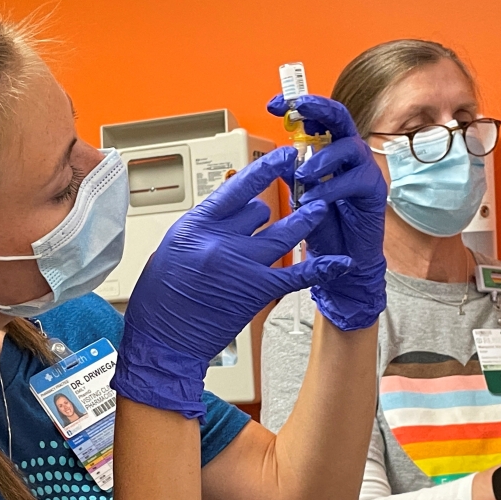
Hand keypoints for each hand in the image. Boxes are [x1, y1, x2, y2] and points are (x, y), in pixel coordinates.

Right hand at [112, 147, 353, 419]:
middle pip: (260, 210)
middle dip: (269, 212)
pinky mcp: (257, 290)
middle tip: (279, 210)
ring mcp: (241, 264)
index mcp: (196, 225)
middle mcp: (219, 239)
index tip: (284, 156)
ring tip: (320, 208)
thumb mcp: (172, 249)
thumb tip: (230, 214)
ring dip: (305, 220)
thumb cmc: (160, 301)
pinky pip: (297, 274)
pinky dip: (321, 268)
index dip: (266, 168)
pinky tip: (340, 262)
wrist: (162, 343)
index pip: (237, 186)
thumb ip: (203, 228)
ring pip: (284, 232)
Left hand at [267, 94, 387, 330]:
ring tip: (302, 176)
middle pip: (338, 117)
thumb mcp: (299, 194)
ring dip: (321, 158)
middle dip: (317, 108)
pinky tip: (315, 200)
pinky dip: (331, 188)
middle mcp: (348, 153)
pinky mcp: (373, 190)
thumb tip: (276, 154)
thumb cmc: (322, 224)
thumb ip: (290, 173)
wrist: (341, 258)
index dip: (297, 105)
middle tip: (297, 108)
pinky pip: (354, 179)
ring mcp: (363, 169)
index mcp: (328, 149)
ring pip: (348, 146)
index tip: (274, 104)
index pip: (315, 118)